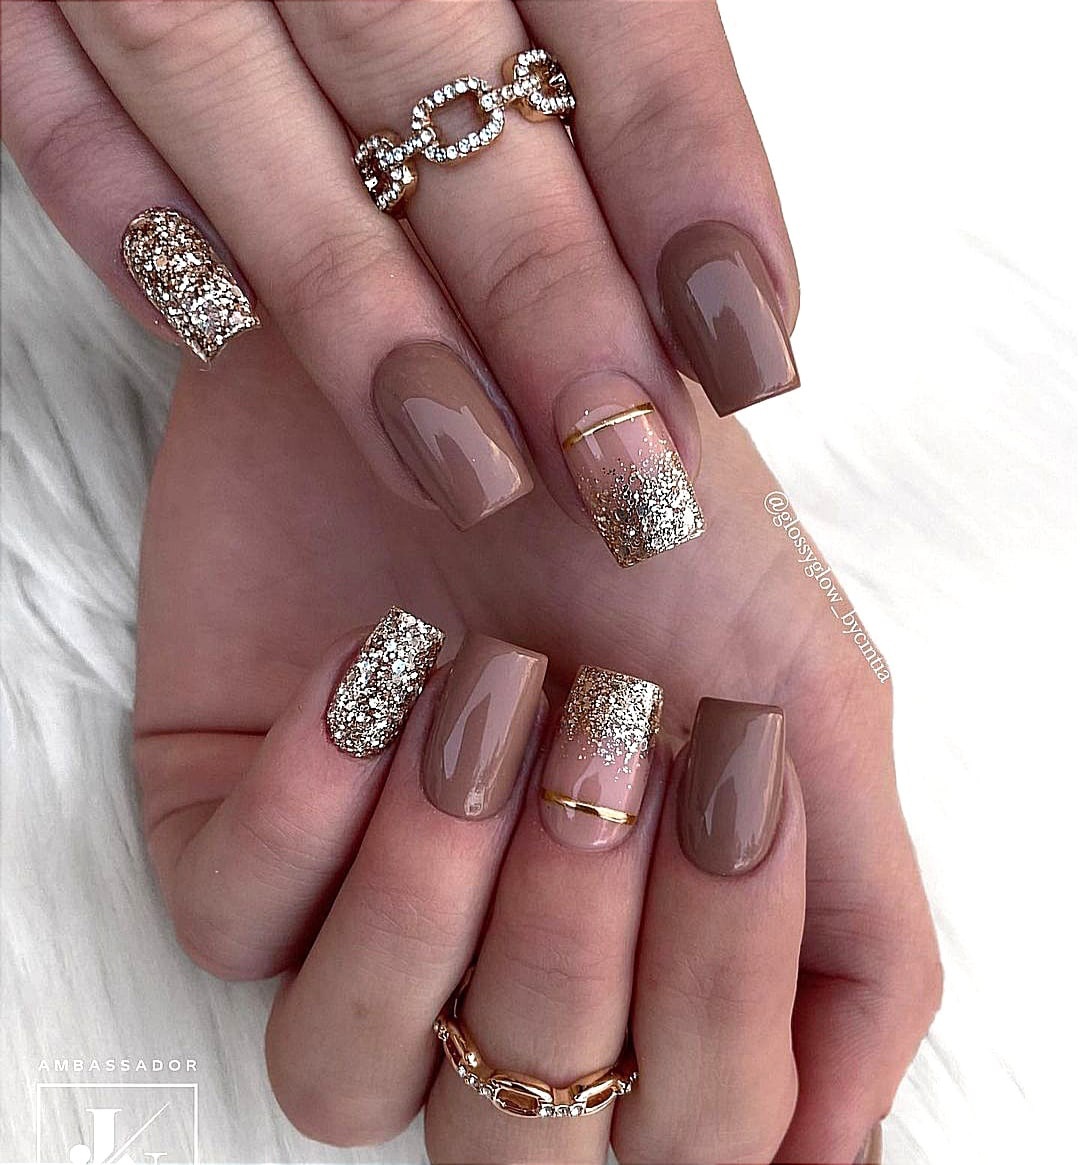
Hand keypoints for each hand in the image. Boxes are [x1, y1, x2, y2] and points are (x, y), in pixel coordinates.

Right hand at [2, 0, 797, 560]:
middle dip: (542, 297)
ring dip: (357, 315)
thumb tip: (697, 254)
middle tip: (619, 466)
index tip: (749, 358)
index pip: (621, 15)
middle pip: (441, 85)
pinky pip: (59, 114)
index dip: (690, 193)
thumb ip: (601, 36)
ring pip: (242, 112)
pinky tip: (231, 350)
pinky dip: (137, 230)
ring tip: (467, 470)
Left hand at [134, 325, 938, 1161]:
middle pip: (519, 1144)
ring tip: (491, 694)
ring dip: (436, 892)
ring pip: (341, 1076)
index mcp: (646, 958)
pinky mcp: (231, 830)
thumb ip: (860, 932)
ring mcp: (352, 907)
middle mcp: (498, 959)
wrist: (506, 359)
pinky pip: (233, 924)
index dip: (720, 997)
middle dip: (576, 941)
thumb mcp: (811, 702)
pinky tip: (378, 670)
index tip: (735, 781)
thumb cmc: (664, 522)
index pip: (694, 1135)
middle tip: (613, 728)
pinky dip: (313, 808)